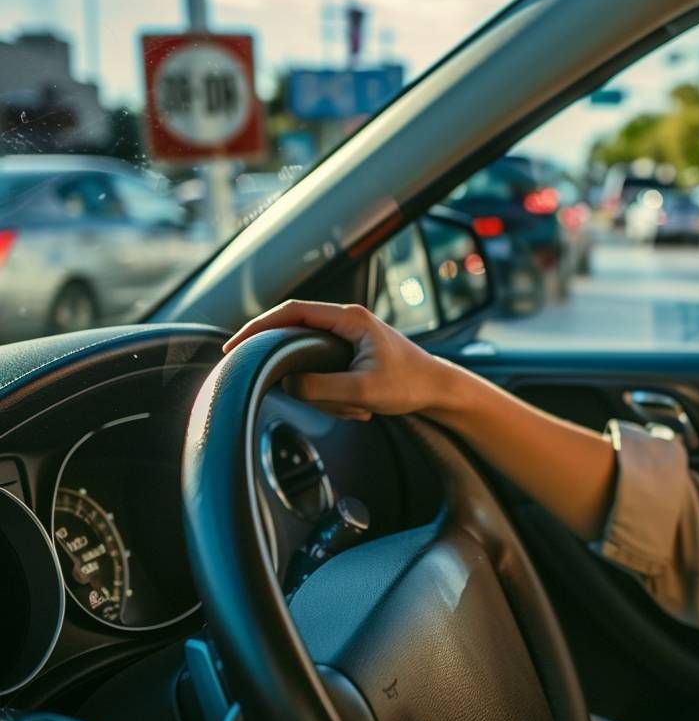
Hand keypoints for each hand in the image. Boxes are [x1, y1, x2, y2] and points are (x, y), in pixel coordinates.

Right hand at [221, 300, 462, 420]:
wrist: (440, 390)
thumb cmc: (410, 385)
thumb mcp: (363, 391)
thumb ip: (321, 387)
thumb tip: (287, 383)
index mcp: (350, 319)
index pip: (291, 312)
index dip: (258, 327)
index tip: (235, 346)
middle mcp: (348, 321)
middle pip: (296, 334)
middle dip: (292, 367)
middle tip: (281, 388)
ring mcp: (350, 336)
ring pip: (311, 360)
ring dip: (323, 390)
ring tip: (354, 407)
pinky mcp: (353, 353)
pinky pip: (326, 371)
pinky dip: (334, 394)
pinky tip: (360, 408)